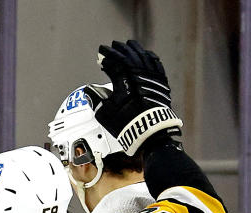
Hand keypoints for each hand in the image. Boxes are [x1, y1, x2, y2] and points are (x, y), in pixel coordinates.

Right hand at [89, 39, 182, 154]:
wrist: (149, 131)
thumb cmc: (126, 123)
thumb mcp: (104, 114)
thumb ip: (96, 99)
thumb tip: (90, 90)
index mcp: (123, 80)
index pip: (113, 62)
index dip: (106, 56)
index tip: (100, 54)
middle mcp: (138, 75)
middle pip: (128, 56)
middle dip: (119, 49)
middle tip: (112, 46)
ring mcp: (151, 77)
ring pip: (143, 57)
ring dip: (135, 49)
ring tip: (129, 44)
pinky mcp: (160, 82)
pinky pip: (156, 64)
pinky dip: (150, 57)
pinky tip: (147, 54)